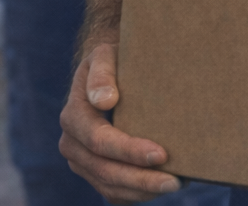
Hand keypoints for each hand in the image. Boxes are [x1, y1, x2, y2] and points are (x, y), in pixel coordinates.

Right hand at [60, 43, 181, 203]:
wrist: (106, 72)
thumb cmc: (111, 61)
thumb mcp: (105, 55)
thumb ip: (102, 73)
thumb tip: (104, 101)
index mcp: (73, 116)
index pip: (100, 141)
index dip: (129, 151)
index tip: (161, 154)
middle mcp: (72, 144)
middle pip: (105, 170)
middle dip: (141, 178)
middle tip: (175, 181)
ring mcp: (82, 162)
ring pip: (109, 186)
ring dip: (142, 190)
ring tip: (175, 184)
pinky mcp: (94, 172)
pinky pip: (112, 192)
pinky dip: (136, 194)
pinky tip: (160, 187)